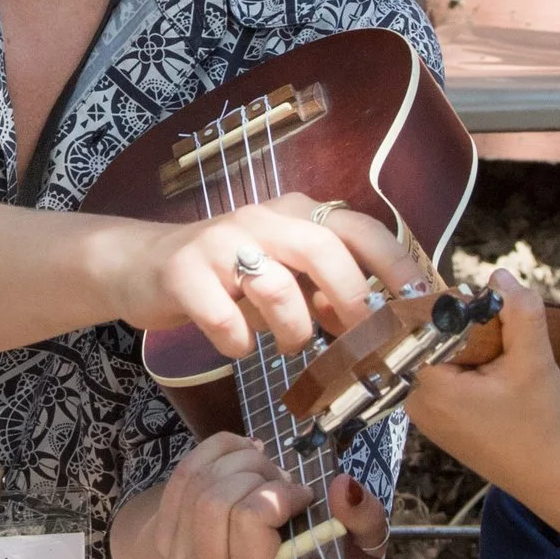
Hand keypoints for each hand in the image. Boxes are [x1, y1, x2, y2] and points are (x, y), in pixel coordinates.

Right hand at [94, 193, 418, 362]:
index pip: (358, 228)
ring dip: (293, 329)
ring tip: (289, 343)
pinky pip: (225, 319)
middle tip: (357, 337)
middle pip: (323, 250)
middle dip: (350, 298)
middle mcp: (262, 218)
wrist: (140, 265)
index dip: (395, 264)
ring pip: (277, 287)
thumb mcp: (283, 273)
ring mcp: (220, 241)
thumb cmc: (226, 274)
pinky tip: (238, 344)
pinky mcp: (183, 273)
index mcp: (296, 213)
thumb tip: (379, 319)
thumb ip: (327, 289)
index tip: (419, 301)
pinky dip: (238, 342)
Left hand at [132, 433, 387, 558]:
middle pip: (219, 501)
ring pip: (199, 484)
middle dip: (256, 472)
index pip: (252, 523)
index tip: (301, 495)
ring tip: (263, 469)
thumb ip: (363, 521)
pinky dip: (216, 451)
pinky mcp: (163, 537)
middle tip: (281, 480)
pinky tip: (241, 453)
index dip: (278, 494)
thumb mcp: (353, 548)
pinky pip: (183, 474)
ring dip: (238, 460)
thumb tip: (343, 487)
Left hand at [405, 273, 559, 492]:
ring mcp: (427, 418)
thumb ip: (518, 311)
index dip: (456, 309)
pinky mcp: (442, 425)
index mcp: (428, 387)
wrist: (556, 480)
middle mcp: (416, 404)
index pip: (424, 325)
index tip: (488, 312)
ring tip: (507, 364)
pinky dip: (473, 372)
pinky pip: (449, 381)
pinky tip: (502, 381)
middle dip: (468, 331)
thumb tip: (498, 276)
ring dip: (474, 351)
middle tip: (506, 342)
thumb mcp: (534, 360)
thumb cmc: (543, 425)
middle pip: (433, 341)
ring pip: (444, 359)